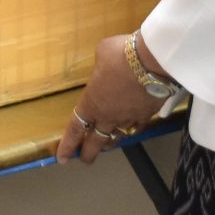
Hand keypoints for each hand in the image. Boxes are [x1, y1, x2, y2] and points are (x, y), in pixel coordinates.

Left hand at [53, 34, 160, 165]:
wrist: (153, 63)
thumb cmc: (121, 56)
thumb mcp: (102, 53)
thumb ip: (100, 66)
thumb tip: (105, 65)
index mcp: (91, 103)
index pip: (75, 129)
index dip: (67, 145)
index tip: (61, 158)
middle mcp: (108, 116)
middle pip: (95, 143)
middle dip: (88, 154)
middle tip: (84, 161)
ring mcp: (128, 119)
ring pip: (116, 138)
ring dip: (109, 144)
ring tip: (106, 146)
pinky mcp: (146, 117)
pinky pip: (136, 129)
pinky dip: (131, 131)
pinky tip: (130, 130)